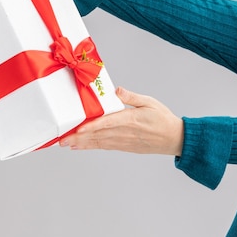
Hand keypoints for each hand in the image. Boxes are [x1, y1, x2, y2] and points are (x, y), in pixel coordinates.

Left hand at [59, 87, 183, 156]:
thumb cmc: (163, 119)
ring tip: (67, 144)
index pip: (107, 123)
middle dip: (79, 137)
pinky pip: (105, 146)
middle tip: (62, 139)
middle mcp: (124, 133)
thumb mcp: (149, 102)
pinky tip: (82, 146)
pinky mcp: (125, 147)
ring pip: (99, 143)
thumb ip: (131, 97)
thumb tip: (117, 90)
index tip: (77, 129)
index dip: (91, 127)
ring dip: (82, 143)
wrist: (174, 138)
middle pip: (98, 135)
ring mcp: (124, 142)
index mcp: (130, 120)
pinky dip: (92, 146)